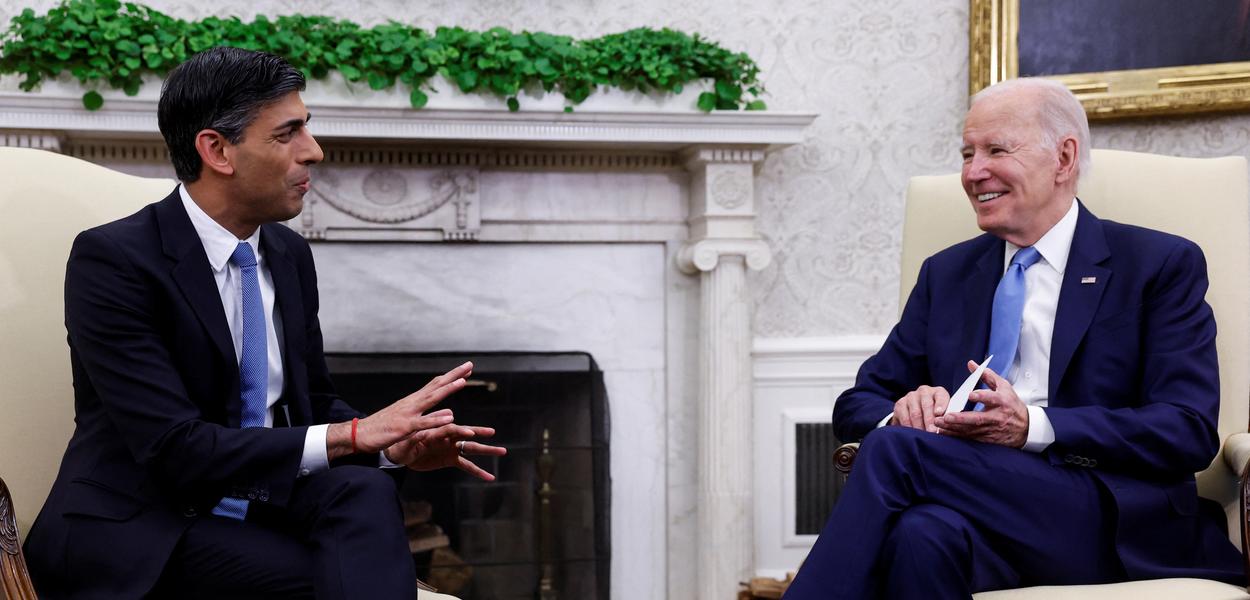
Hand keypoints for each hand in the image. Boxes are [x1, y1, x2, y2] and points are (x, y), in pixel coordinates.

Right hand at [329, 362, 472, 458]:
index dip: (451, 377)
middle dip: (454, 376)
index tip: (466, 370)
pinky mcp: (403, 428)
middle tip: (470, 365)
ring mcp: (408, 414)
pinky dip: (436, 420)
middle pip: (436, 386)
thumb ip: (427, 417)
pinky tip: (449, 417)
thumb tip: (448, 413)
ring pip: (431, 399)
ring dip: (447, 390)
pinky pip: (422, 423)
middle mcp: (412, 403)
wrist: (359, 434)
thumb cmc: (382, 428)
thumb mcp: (408, 420)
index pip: (435, 385)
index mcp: (413, 401)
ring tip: (463, 382)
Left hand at [385, 424, 506, 480]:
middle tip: (493, 433)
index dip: (461, 431)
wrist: (401, 455)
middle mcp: (448, 438)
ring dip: (487, 450)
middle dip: (481, 434)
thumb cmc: (403, 443)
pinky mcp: (451, 460)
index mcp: (438, 431)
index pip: (452, 429)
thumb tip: (420, 433)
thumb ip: (418, 436)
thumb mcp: (409, 440)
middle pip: (467, 435)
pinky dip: (479, 472)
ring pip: (472, 449)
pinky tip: (490, 477)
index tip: (471, 434)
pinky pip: (468, 466)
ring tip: (503, 451)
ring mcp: (452, 449)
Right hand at [891, 385, 949, 432]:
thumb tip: (946, 425)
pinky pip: (904, 418)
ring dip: (920, 426)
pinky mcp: (900, 404)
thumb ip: (947, 418)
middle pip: (927, 405)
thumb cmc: (936, 417)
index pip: (941, 396)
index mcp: (938, 392)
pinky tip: (913, 434)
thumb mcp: (945, 415)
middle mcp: (924, 391)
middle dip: (930, 420)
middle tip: (932, 432)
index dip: (941, 405)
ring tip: (923, 436)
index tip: (939, 414)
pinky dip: (909, 428)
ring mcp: (910, 397)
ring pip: (915, 413)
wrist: (918, 414)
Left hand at [933, 360, 1028, 446]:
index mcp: (1002, 401)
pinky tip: (944, 432)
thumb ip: (986, 375)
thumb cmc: (1011, 404)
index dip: (982, 396)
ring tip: (938, 423)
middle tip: (945, 416)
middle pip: (978, 419)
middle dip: (960, 418)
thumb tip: (971, 364)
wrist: (1026, 428)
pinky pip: (971, 438)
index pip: (992, 398)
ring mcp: (992, 429)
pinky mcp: (988, 439)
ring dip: (954, 428)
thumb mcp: (1003, 387)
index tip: (970, 395)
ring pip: (971, 430)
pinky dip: (957, 436)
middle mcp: (997, 417)